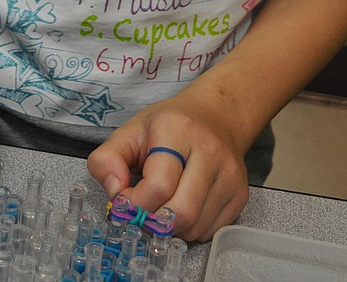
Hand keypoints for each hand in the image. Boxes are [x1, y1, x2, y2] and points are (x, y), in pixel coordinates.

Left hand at [87, 96, 248, 241]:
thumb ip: (106, 160)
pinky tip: (184, 206)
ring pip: (196, 227)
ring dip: (172, 228)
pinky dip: (191, 229)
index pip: (157, 187)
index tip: (126, 199)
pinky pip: (211, 231)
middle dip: (155, 222)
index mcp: (177, 130)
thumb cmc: (169, 126)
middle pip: (181, 213)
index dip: (135, 203)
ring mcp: (229, 174)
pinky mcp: (240, 194)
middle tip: (144, 212)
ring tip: (163, 206)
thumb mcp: (130, 131)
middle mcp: (209, 151)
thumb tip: (115, 194)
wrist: (216, 115)